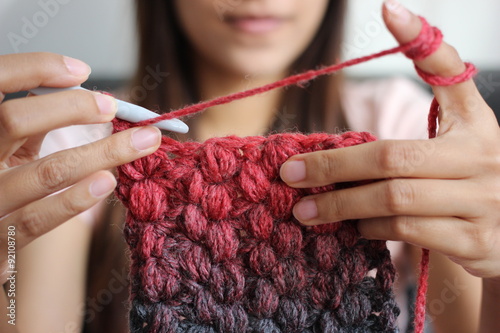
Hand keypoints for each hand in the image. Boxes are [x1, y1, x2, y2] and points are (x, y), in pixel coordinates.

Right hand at [0, 53, 160, 283]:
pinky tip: (107, 182)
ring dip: (102, 153)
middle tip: (111, 106)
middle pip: (14, 120)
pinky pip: (38, 218)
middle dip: (72, 107)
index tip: (81, 71)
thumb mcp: (4, 149)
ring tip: (143, 142)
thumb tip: (82, 94)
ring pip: (46, 171)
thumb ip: (30, 124)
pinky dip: (75, 198)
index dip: (36, 68)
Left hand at [280, 4, 499, 278]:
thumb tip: (376, 67)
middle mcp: (483, 158)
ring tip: (308, 210)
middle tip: (290, 175)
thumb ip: (416, 119)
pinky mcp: (474, 241)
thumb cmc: (463, 180)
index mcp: (476, 124)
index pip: (450, 72)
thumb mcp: (452, 144)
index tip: (387, 9)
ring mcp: (483, 202)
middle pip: (391, 157)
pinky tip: (355, 226)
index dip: (421, 39)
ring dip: (342, 205)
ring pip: (394, 199)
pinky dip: (370, 228)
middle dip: (332, 168)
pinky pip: (405, 230)